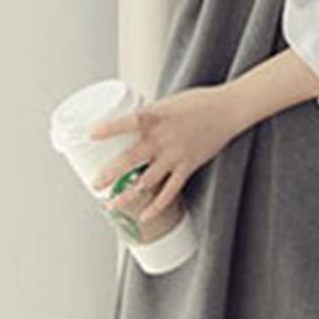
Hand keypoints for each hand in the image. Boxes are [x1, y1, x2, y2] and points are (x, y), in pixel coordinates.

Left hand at [88, 84, 243, 223]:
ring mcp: (176, 155)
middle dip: (110, 174)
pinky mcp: (188, 166)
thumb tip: (127, 126)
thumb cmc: (198, 102)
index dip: (109, 129)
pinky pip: (170, 191)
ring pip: (147, 180)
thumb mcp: (167, 103)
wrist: (227, 110)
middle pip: (131, 159)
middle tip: (95, 184)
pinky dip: (156, 206)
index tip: (90, 136)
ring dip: (128, 195)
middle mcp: (164, 138)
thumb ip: (148, 116)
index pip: (129, 122)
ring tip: (111, 205)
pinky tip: (144, 216)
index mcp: (157, 117)